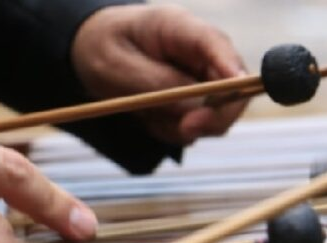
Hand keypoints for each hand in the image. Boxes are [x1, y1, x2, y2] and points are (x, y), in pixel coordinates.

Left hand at [72, 4, 248, 144]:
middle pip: (234, 87)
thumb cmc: (101, 47)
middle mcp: (202, 52)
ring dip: (183, 126)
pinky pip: (198, 126)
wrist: (92, 51)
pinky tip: (150, 116)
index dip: (232, 69)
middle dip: (213, 114)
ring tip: (146, 113)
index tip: (234, 92)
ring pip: (218, 114)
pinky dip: (173, 130)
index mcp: (180, 27)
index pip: (217, 45)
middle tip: (185, 128)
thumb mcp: (116, 65)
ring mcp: (203, 77)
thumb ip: (157, 84)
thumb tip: (196, 108)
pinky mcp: (198, 100)